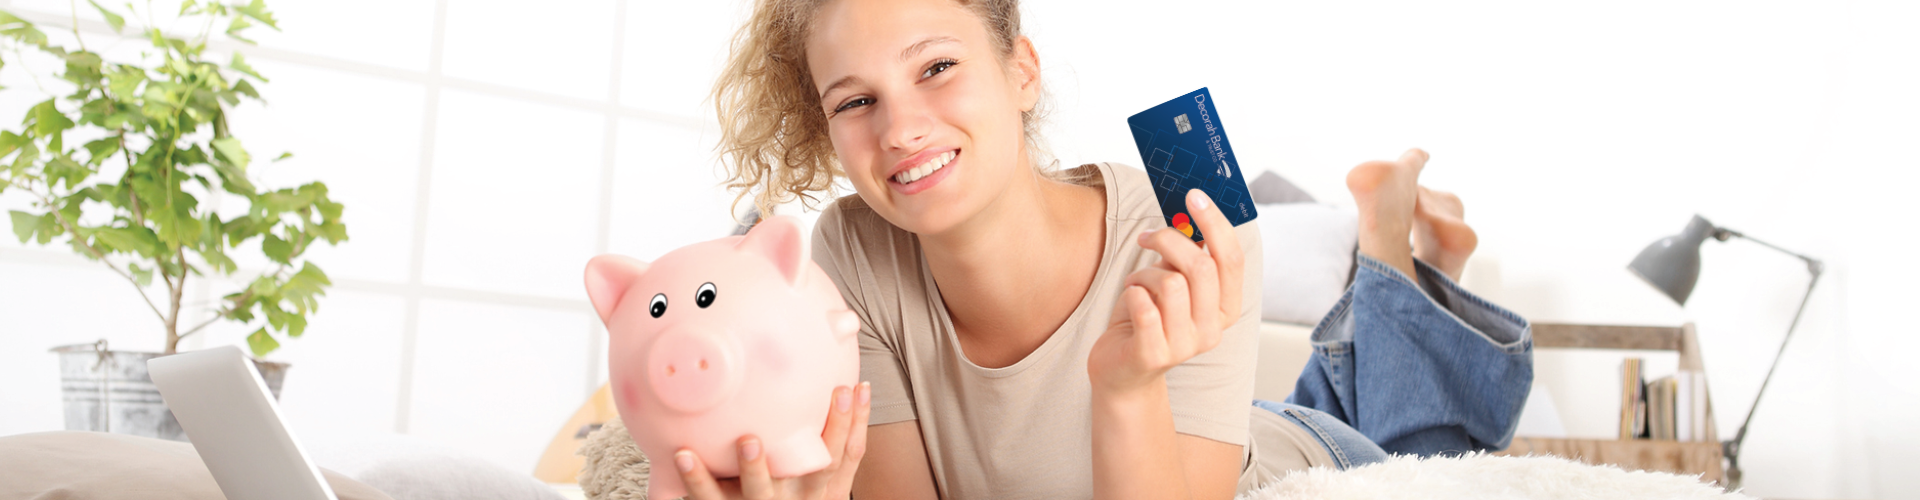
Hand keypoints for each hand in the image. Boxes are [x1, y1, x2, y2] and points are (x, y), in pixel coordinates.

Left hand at [676, 383, 872, 499]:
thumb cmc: (788, 495)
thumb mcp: (814, 479)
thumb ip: (824, 442)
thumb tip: (848, 385)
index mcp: (818, 486)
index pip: (846, 454)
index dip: (853, 422)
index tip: (850, 388)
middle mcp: (796, 497)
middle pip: (817, 470)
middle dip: (825, 436)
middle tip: (830, 399)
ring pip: (760, 491)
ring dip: (755, 467)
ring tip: (749, 441)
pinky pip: (710, 497)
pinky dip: (696, 477)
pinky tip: (684, 455)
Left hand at [1089, 189, 1245, 394]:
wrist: (1122, 370)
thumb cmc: (1149, 317)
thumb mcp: (1174, 284)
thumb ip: (1186, 257)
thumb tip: (1190, 211)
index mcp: (1226, 308)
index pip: (1232, 259)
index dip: (1215, 223)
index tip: (1194, 195)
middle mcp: (1212, 330)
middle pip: (1201, 266)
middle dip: (1168, 240)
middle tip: (1146, 237)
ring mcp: (1185, 345)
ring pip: (1170, 282)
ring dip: (1144, 273)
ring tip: (1136, 283)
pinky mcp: (1154, 354)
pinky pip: (1144, 306)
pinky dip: (1132, 292)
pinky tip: (1131, 299)